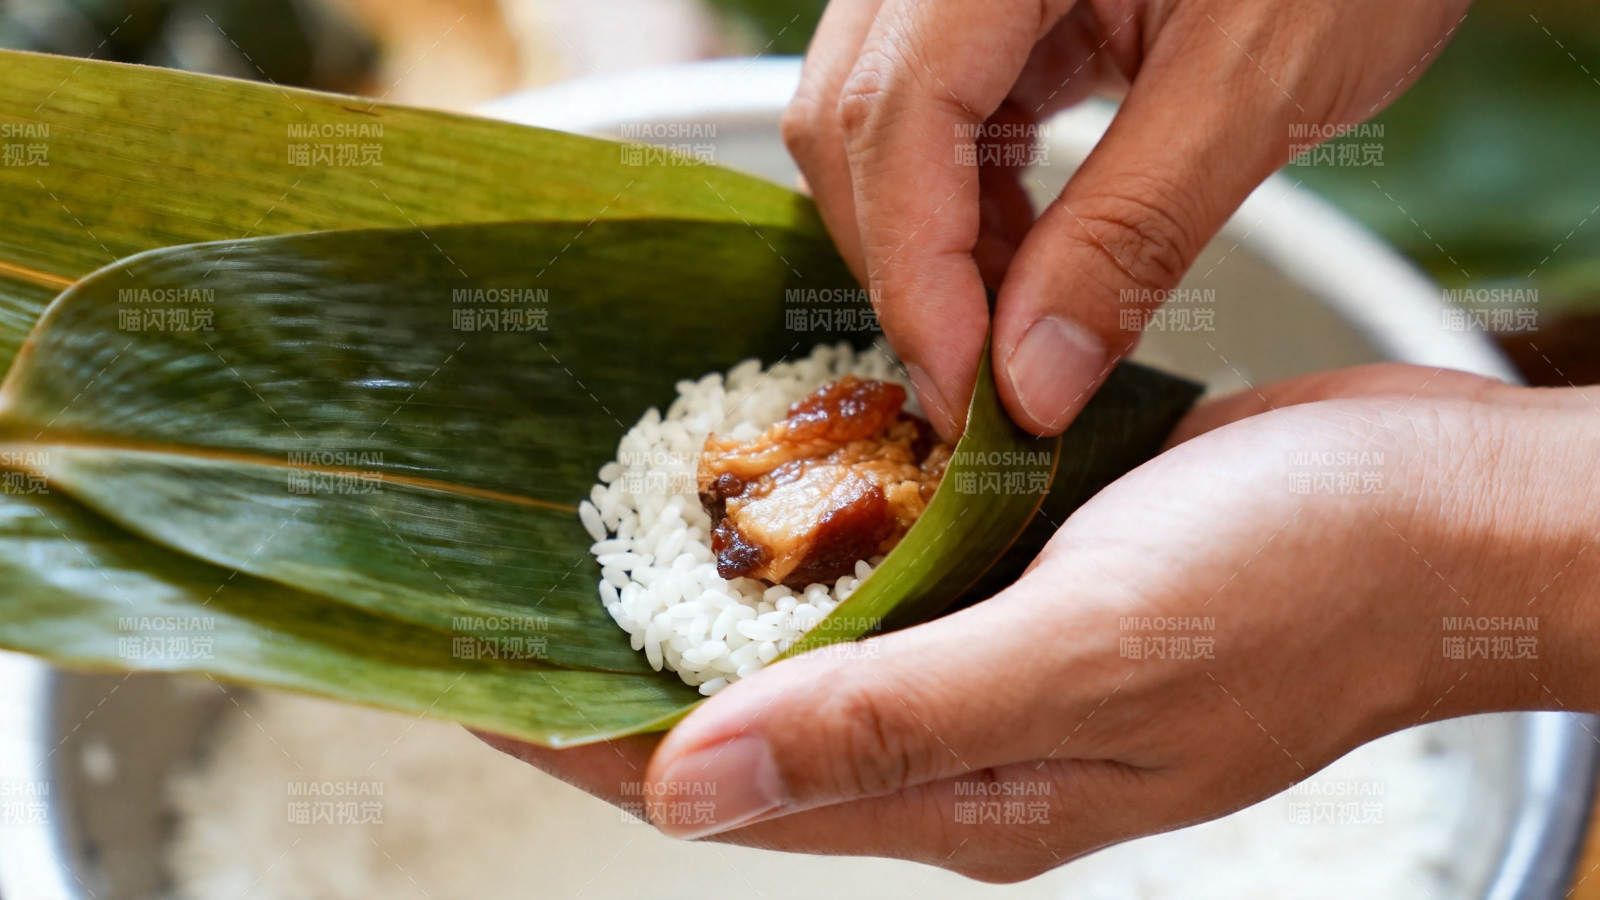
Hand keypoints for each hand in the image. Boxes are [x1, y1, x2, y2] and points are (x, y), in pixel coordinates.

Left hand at [484, 364, 1599, 881]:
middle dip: (623, 678)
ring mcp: (997, 660)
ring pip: (811, 649)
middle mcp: (966, 740)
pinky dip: (813, 535)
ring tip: (596, 535)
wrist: (1439, 519)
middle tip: (508, 598)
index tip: (462, 696)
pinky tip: (759, 478)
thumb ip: (886, 724)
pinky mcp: (1028, 581)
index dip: (585, 748)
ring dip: (709, 601)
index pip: (726, 792)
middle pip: (750, 728)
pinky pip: (888, 571)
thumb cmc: (1298, 592)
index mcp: (970, 795)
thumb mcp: (1086, 661)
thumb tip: (680, 787)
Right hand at [782, 0, 1470, 438]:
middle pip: (854, 118)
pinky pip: (935, 104)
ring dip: (935, 240)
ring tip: (1024, 325)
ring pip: (879, 119)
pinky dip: (968, 195)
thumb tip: (1032, 378)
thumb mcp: (1264, 80)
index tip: (966, 399)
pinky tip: (1030, 253)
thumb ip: (1136, 231)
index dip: (916, 276)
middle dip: (912, 269)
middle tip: (989, 387)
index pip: (896, 115)